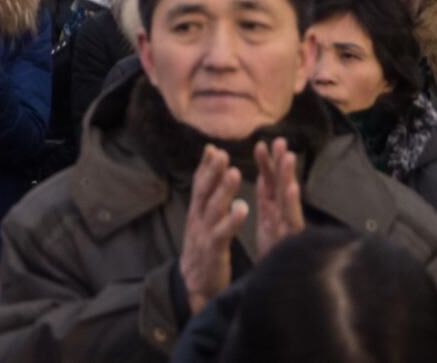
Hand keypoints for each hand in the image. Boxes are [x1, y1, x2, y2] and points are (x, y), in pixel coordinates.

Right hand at [178, 145, 246, 314]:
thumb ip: (206, 202)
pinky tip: (242, 207)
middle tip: (221, 153)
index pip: (199, 185)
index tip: (212, 148)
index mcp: (196, 214)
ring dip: (222, 189)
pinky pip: (223, 232)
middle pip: (203, 192)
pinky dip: (231, 219)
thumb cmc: (202, 252)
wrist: (193, 287)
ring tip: (233, 172)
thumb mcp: (200, 224)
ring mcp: (204, 234)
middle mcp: (197, 220)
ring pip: (213, 208)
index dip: (205, 167)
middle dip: (212, 171)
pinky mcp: (213, 250)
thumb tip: (208, 181)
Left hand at [252, 138, 305, 255]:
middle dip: (281, 163)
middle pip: (282, 187)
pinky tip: (293, 188)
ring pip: (290, 200)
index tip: (262, 144)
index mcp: (273, 213)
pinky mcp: (293, 242)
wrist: (275, 287)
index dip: (267, 164)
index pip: (270, 184)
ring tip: (288, 156)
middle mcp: (283, 218)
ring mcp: (289, 229)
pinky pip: (294, 222)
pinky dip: (294, 204)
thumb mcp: (266, 224)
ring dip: (289, 177)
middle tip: (279, 140)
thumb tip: (264, 176)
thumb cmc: (273, 255)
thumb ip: (267, 200)